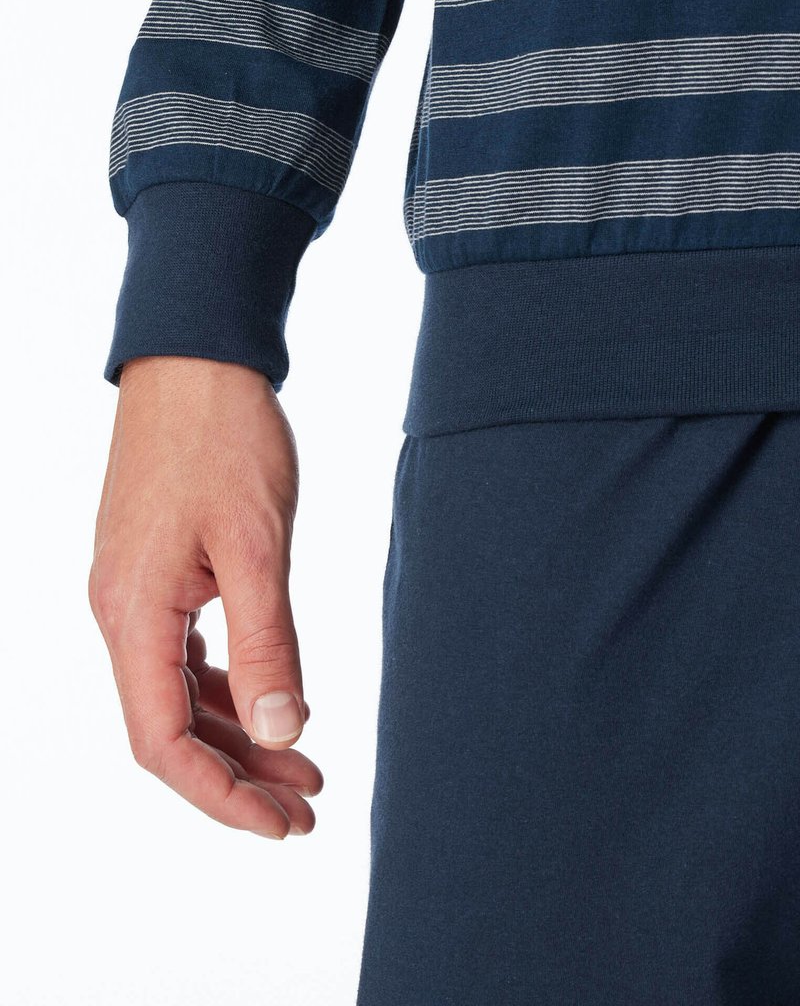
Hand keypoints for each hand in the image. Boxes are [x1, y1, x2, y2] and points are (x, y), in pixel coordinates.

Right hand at [88, 356, 322, 838]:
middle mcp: (121, 612)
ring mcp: (135, 591)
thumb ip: (270, 642)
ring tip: (304, 765)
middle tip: (308, 806)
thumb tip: (284, 732)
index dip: (221, 796)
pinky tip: (272, 699)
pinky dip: (229, 687)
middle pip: (170, 728)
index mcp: (134, 613)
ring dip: (237, 734)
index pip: (162, 742)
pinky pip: (185, 653)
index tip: (283, 822)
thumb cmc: (224, 438)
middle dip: (238, 776)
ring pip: (180, 693)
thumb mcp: (257, 544)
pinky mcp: (156, 571)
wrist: (194, 360)